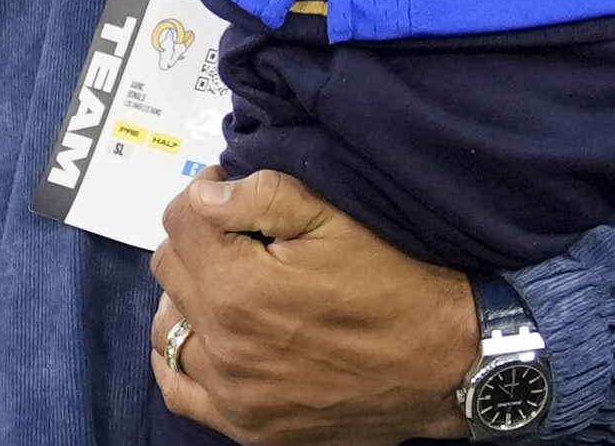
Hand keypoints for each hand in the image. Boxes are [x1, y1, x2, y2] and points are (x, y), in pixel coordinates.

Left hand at [150, 169, 475, 444]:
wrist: (447, 362)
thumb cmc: (399, 283)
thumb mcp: (337, 217)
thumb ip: (263, 194)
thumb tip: (209, 192)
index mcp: (240, 288)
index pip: (181, 219)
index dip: (208, 192)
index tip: (235, 192)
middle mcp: (225, 346)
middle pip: (169, 268)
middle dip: (199, 239)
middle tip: (241, 233)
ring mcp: (234, 394)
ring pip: (167, 328)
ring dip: (189, 296)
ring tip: (230, 282)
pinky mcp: (248, 426)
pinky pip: (180, 390)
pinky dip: (183, 357)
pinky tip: (211, 336)